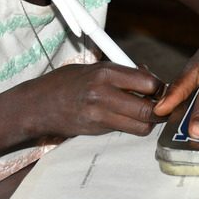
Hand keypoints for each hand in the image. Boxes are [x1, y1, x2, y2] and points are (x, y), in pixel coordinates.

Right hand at [25, 63, 165, 137]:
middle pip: (148, 109)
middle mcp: (104, 94)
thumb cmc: (66, 81)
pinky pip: (124, 129)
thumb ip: (121, 73)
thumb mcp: (94, 68)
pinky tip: (124, 116)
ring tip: (144, 112)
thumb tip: (149, 77)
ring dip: (147, 121)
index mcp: (105, 72)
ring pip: (140, 126)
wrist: (37, 104)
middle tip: (161, 106)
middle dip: (160, 109)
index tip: (160, 88)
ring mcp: (100, 115)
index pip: (148, 83)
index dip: (160, 87)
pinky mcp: (97, 130)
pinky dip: (131, 125)